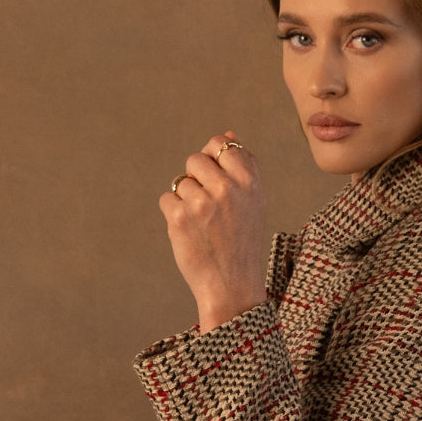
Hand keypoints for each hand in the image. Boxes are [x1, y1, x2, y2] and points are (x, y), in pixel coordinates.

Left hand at [159, 132, 266, 328]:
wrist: (232, 287)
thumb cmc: (242, 243)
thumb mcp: (254, 203)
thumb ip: (243, 167)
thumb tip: (229, 133)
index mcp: (249, 183)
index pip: (222, 144)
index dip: (213, 157)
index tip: (215, 179)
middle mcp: (228, 189)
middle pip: (195, 159)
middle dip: (196, 179)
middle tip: (208, 208)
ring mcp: (203, 203)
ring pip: (180, 182)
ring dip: (185, 201)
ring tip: (202, 225)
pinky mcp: (180, 218)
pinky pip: (167, 199)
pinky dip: (173, 215)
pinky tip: (190, 233)